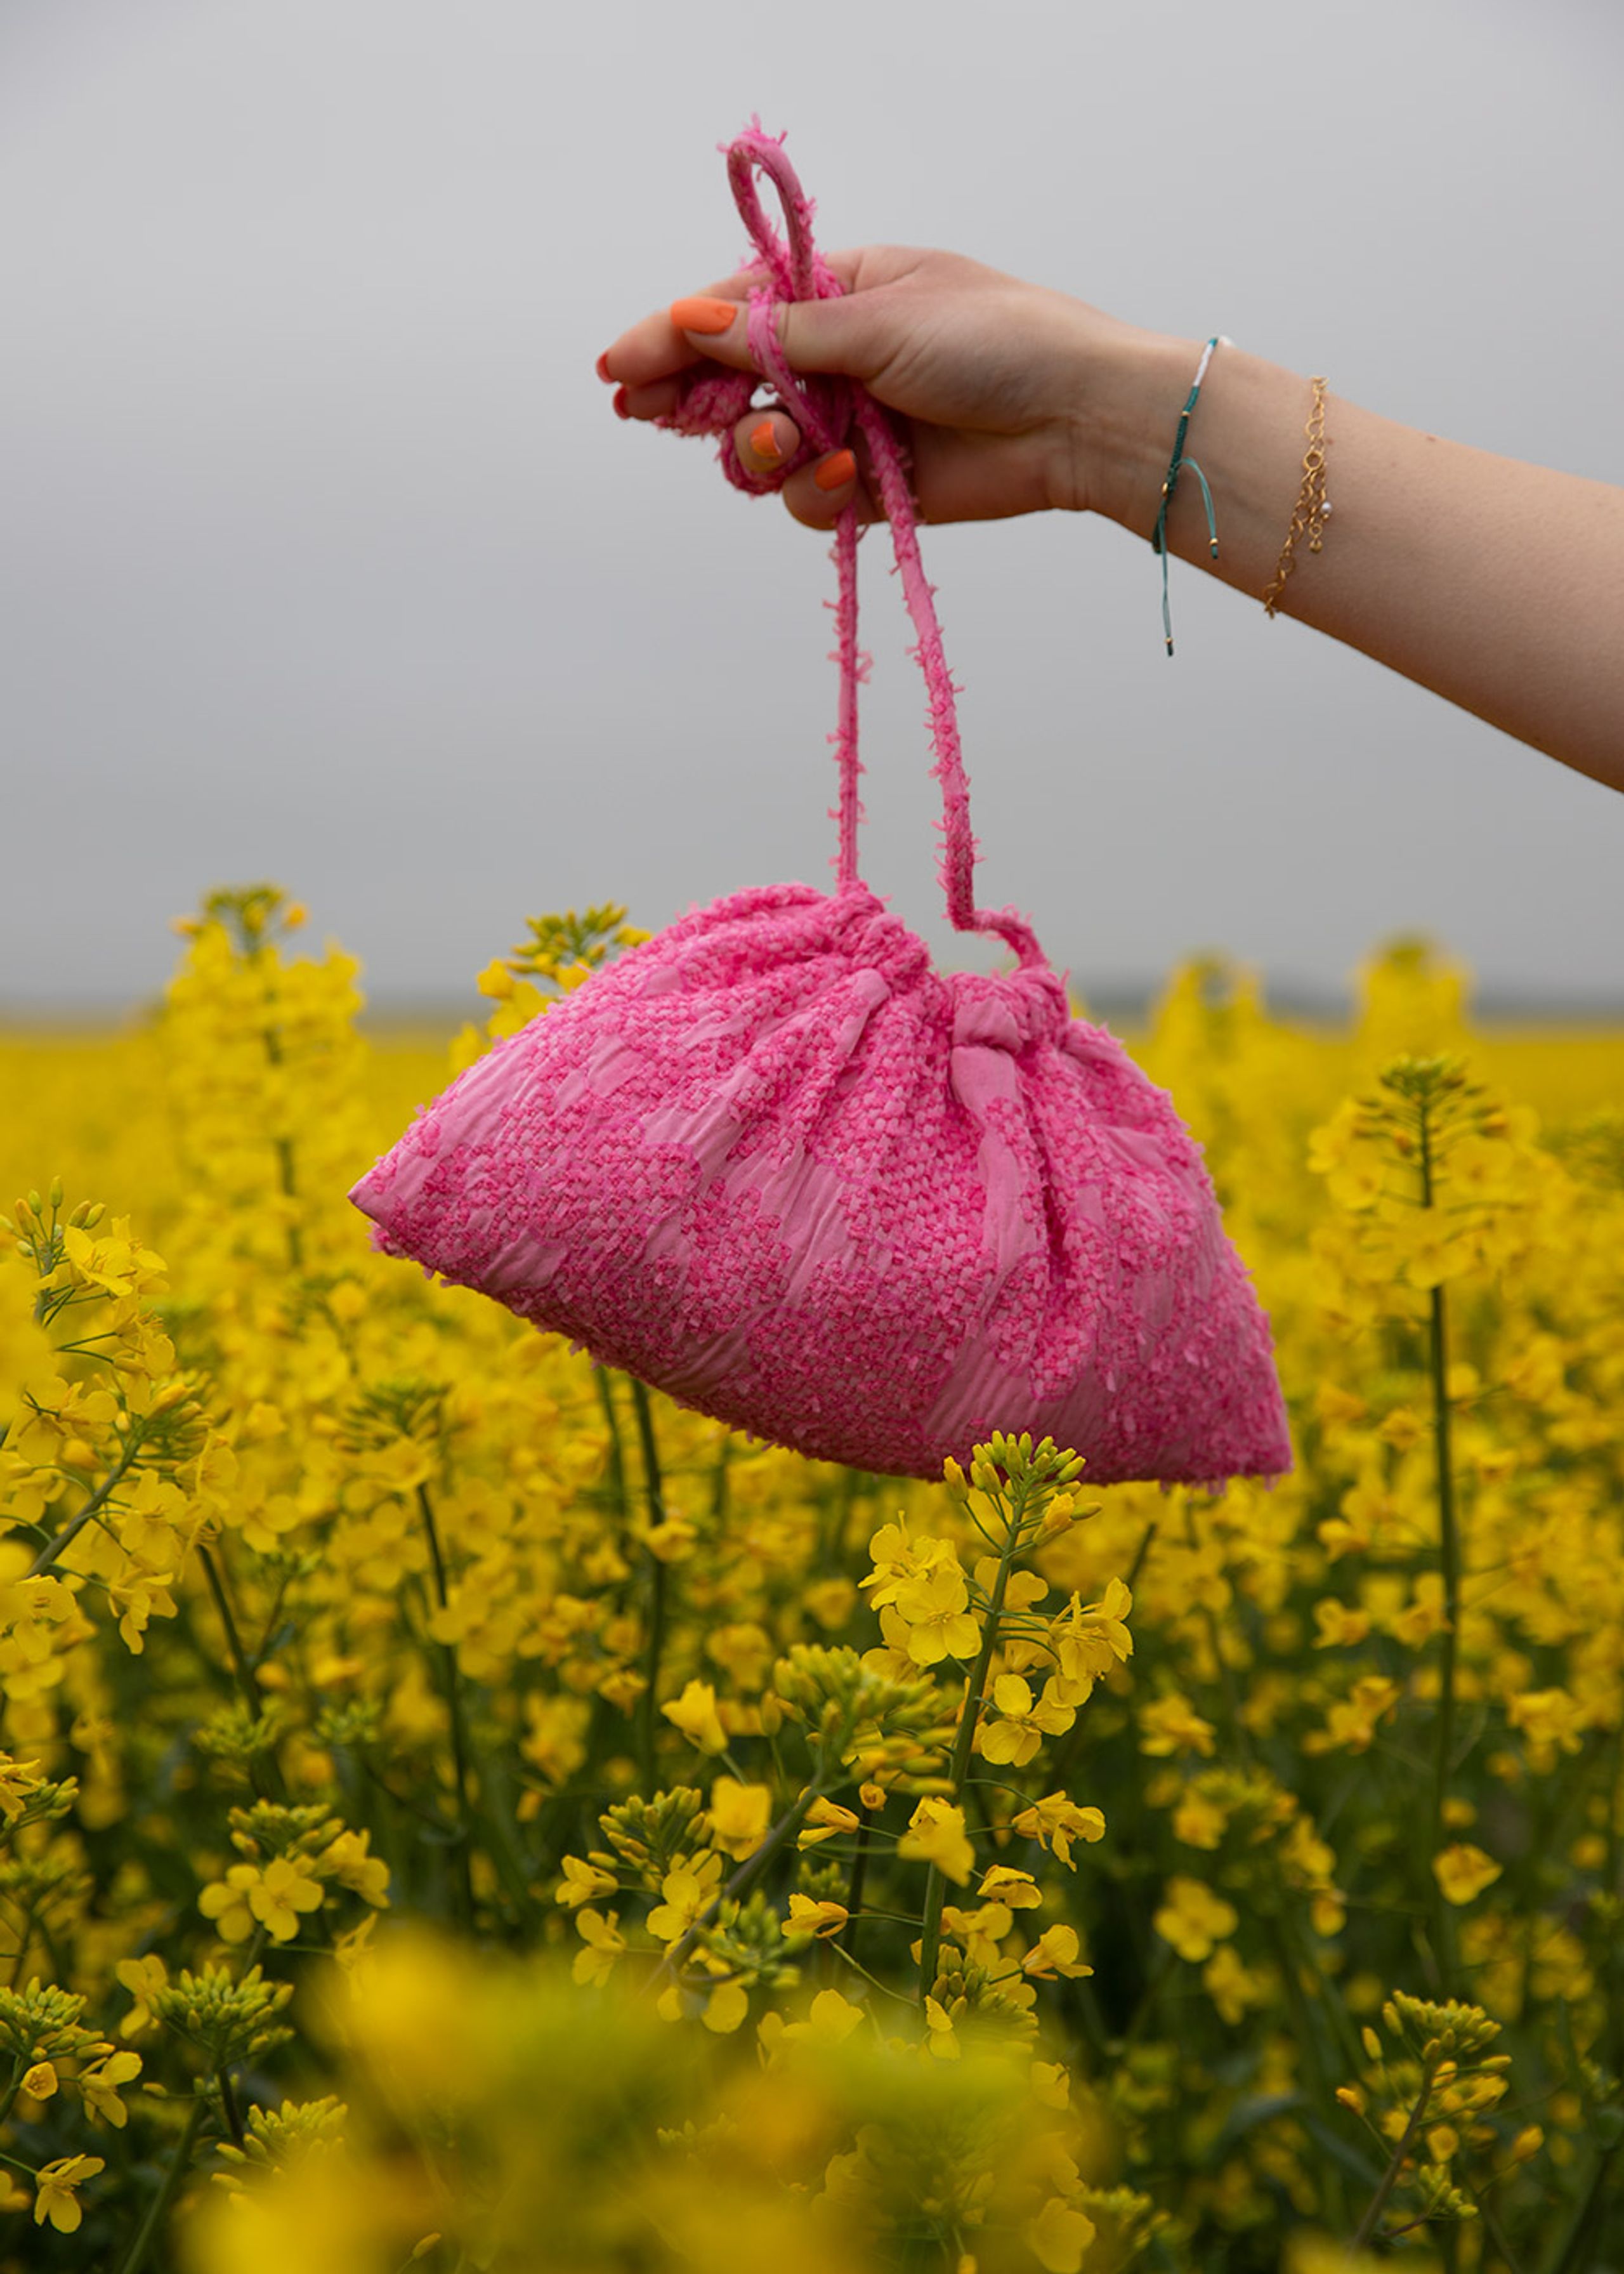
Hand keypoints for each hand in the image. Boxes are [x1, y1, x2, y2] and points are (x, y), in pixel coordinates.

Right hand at [598, 246, 1159, 530]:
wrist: (1074, 418)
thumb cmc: (999, 342)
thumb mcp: (879, 319)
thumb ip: (781, 334)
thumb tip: (694, 319)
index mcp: (841, 290)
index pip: (734, 310)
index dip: (672, 337)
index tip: (620, 368)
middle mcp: (838, 356)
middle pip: (731, 382)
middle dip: (693, 399)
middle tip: (652, 415)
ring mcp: (851, 422)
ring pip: (762, 449)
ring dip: (760, 451)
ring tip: (786, 444)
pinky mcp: (870, 485)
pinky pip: (807, 496)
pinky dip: (815, 491)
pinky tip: (847, 477)